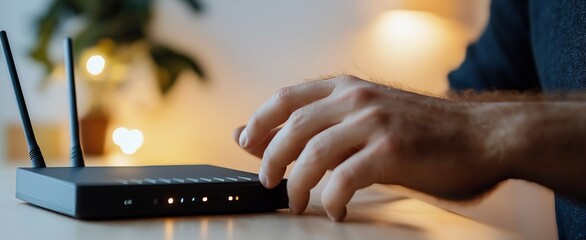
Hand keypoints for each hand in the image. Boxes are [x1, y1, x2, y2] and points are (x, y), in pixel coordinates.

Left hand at [234, 75, 509, 220]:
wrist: (483, 136)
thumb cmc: (424, 131)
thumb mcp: (369, 116)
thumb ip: (325, 123)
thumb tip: (273, 135)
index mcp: (347, 88)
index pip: (286, 98)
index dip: (260, 122)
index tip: (247, 144)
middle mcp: (357, 98)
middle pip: (293, 127)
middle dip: (271, 158)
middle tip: (269, 181)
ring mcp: (374, 122)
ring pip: (312, 152)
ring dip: (297, 182)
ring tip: (297, 201)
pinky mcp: (391, 150)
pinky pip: (344, 178)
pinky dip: (331, 198)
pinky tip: (334, 209)